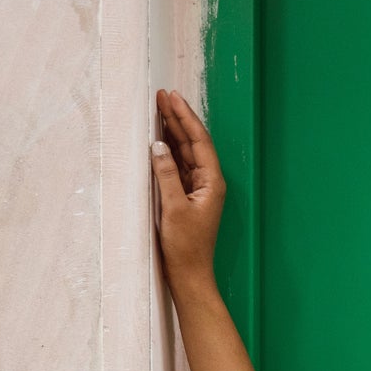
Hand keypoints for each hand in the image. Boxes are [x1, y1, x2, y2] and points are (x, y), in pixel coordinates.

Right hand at [151, 90, 225, 296]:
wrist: (189, 275)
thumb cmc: (185, 247)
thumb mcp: (173, 208)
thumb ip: (166, 174)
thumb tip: (158, 145)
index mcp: (212, 182)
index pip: (199, 141)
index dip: (185, 117)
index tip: (171, 97)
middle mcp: (208, 182)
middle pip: (192, 142)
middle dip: (177, 118)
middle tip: (161, 95)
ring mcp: (197, 189)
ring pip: (184, 152)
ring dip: (172, 131)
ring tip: (158, 109)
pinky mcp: (186, 197)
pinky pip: (177, 166)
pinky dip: (167, 151)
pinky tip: (158, 138)